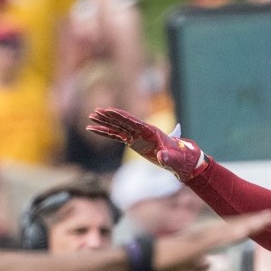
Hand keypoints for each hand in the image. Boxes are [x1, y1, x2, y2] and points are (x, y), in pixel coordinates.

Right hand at [87, 108, 205, 177]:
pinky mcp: (133, 142)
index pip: (132, 122)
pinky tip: (94, 130)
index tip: (108, 110)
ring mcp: (136, 136)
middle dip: (109, 116)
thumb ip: (168, 157)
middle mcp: (141, 131)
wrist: (179, 160)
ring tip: (91, 116)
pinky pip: (116, 136)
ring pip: (117, 127)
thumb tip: (162, 157)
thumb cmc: (179, 158)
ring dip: (104, 122)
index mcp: (150, 131)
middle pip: (122, 121)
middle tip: (95, 111)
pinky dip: (106, 133)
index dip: (120, 116)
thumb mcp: (174, 159)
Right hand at [150, 210, 270, 270]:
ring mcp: (201, 237)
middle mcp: (205, 234)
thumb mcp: (186, 267)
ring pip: (231, 229)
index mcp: (204, 239)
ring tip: (269, 218)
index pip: (231, 232)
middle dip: (254, 222)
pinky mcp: (196, 243)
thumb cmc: (162, 262)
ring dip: (250, 224)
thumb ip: (199, 264)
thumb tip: (209, 264)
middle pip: (235, 227)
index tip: (264, 223)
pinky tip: (247, 231)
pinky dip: (234, 234)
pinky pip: (219, 238)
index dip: (248, 227)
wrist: (143, 258)